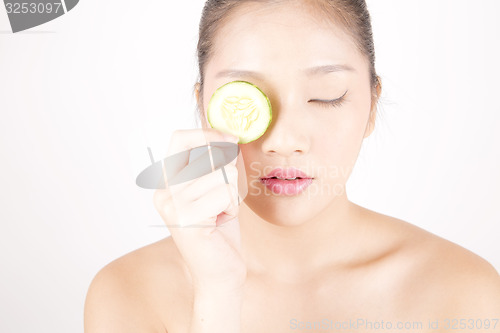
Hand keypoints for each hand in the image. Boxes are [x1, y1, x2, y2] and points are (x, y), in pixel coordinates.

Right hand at [153, 128, 245, 291]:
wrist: (221, 274)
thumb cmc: (220, 232)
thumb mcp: (217, 191)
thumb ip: (216, 165)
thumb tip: (230, 137)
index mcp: (167, 184)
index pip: (179, 139)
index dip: (207, 133)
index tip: (230, 138)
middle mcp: (164, 193)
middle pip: (208, 155)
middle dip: (228, 173)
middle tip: (225, 198)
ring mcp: (172, 206)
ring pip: (222, 175)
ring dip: (232, 195)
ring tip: (221, 214)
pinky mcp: (187, 219)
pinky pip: (225, 193)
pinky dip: (233, 207)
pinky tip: (221, 223)